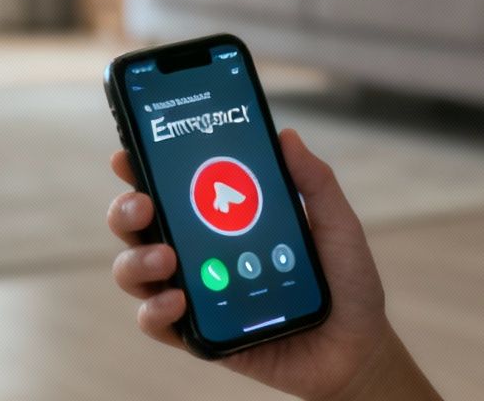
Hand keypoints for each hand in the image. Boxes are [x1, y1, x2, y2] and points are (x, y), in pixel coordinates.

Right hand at [106, 129, 437, 400]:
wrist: (356, 346)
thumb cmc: (345, 281)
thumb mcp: (336, 224)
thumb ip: (315, 181)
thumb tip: (286, 136)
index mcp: (226, 219)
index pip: (176, 188)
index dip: (144, 169)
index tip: (128, 155)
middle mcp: (202, 252)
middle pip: (141, 226)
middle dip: (127, 210)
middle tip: (144, 204)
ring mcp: (197, 293)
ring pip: (137, 273)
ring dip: (137, 259)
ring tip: (166, 256)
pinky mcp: (200, 335)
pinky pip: (158, 323)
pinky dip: (156, 311)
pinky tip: (178, 301)